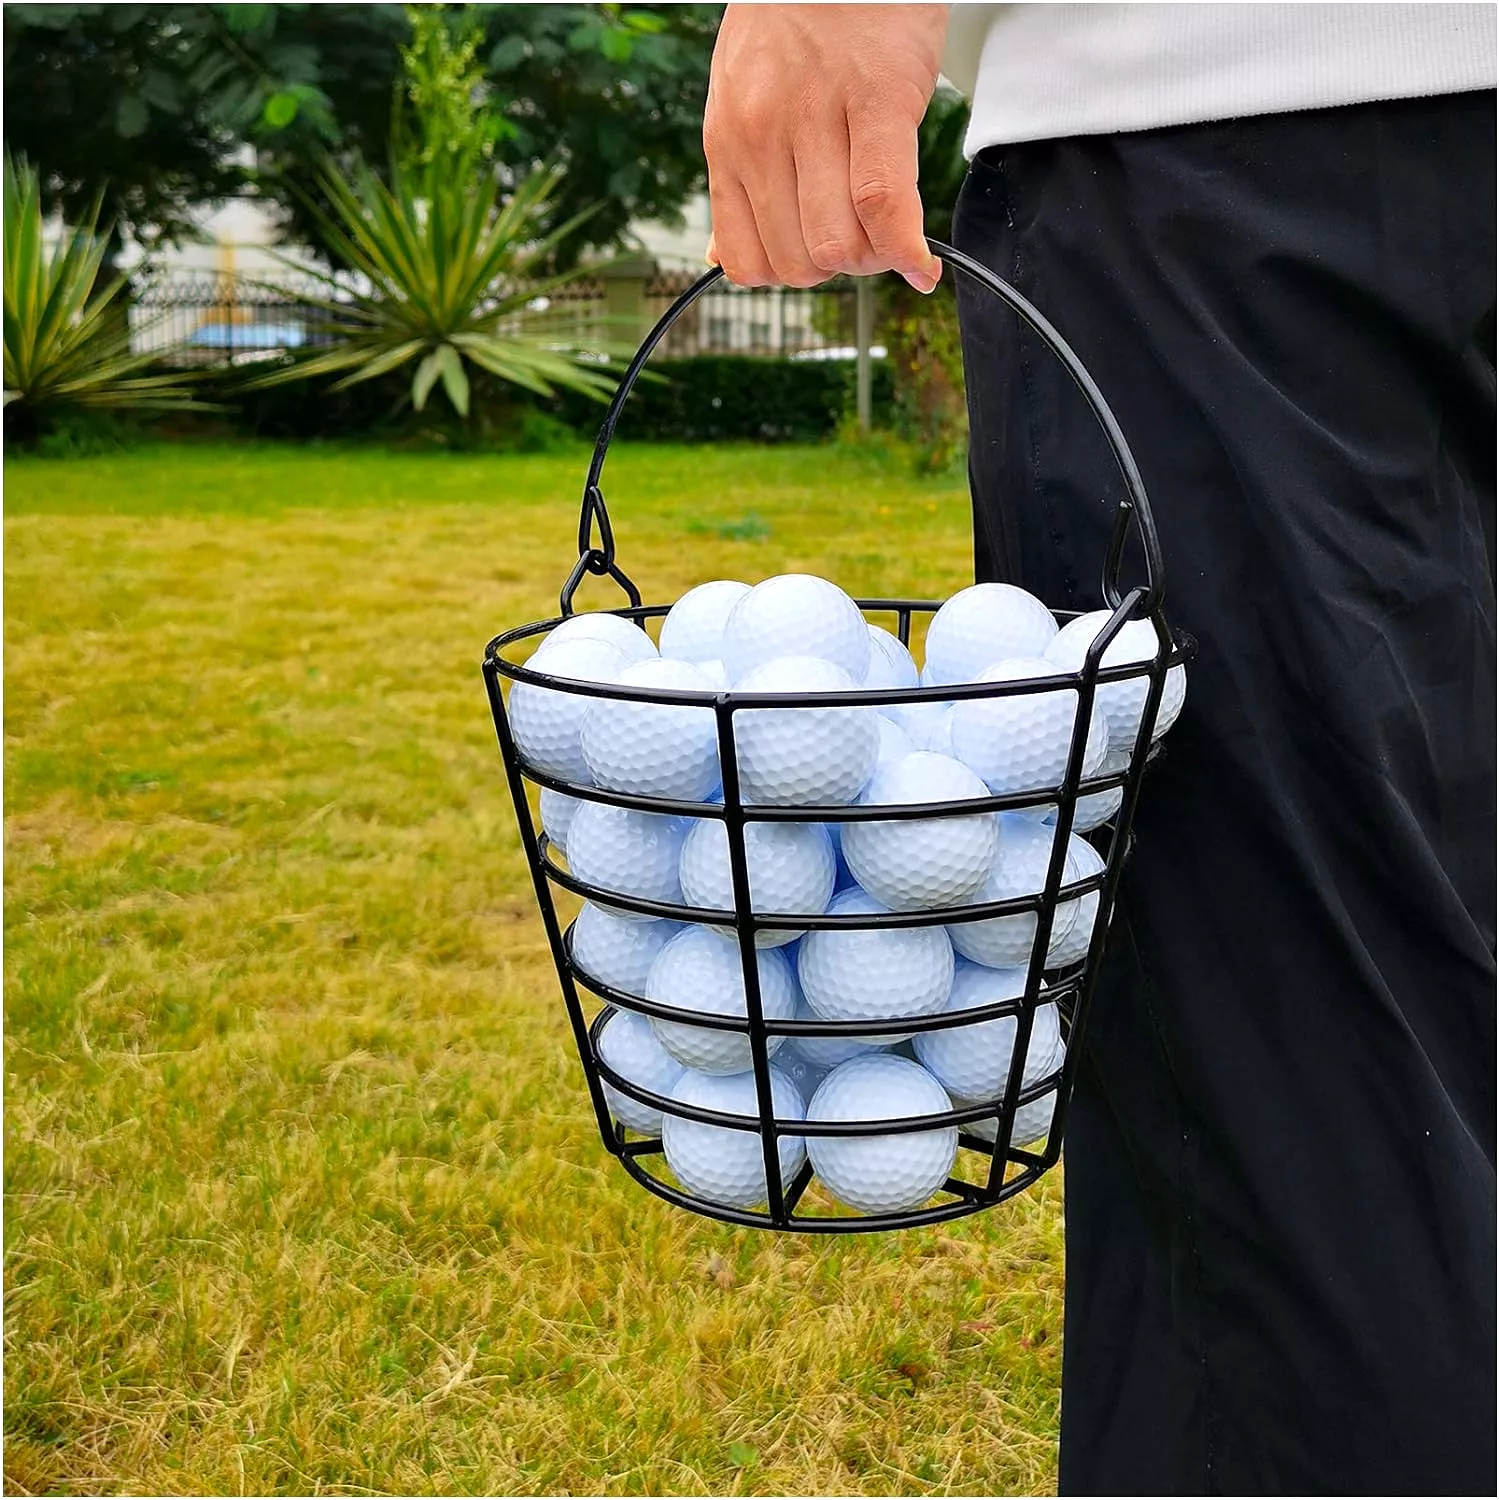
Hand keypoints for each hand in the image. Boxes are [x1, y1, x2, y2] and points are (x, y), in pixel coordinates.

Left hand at [703, 3, 947, 290]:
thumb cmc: (800, 18)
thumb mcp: (743, 96)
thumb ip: (739, 178)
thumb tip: (721, 257)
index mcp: (728, 138)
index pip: (747, 259)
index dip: (791, 275)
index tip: (819, 255)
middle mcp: (762, 132)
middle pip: (799, 260)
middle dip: (837, 268)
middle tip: (864, 238)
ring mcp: (817, 116)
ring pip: (839, 244)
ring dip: (873, 257)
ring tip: (890, 230)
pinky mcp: (879, 98)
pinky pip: (885, 203)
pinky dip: (907, 248)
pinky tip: (922, 263)